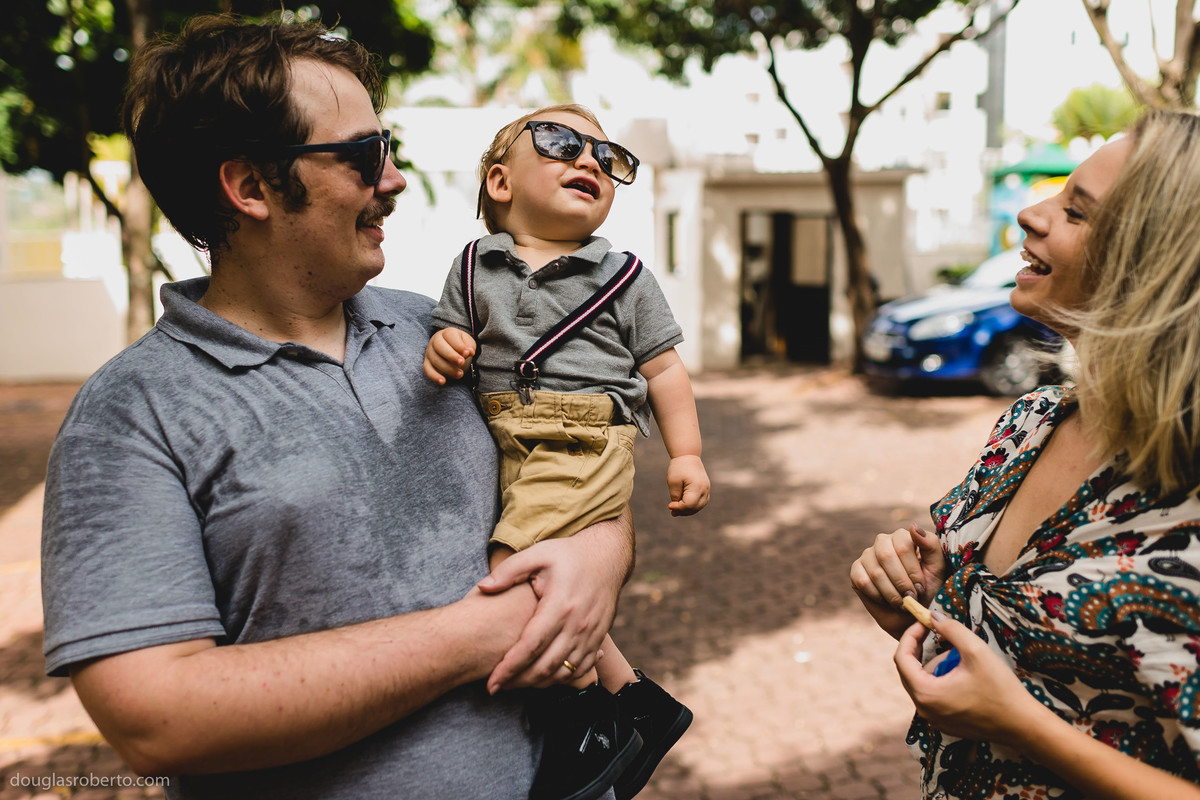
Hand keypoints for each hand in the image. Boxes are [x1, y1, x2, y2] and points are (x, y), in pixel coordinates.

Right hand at [423, 328, 476, 383]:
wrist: (452, 350)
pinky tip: (443, 382)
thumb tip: (469, 352)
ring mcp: (429, 352)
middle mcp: (435, 341)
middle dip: (451, 356)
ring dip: (447, 368)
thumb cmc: (461, 346)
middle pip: (440, 347)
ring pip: (435, 360)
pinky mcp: (426, 363)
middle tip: (462, 363)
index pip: (450, 336)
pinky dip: (434, 376)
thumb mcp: (468, 343)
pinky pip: (427, 370)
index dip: (459, 345)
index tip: (468, 353)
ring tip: (460, 374)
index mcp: (447, 333)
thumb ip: (469, 345)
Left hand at [476, 510, 630, 692]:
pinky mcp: (600, 637)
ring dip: (539, 683)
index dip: (510, 668)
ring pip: (565, 672)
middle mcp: (578, 624)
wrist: (608, 555)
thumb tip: (483, 588)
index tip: (492, 682)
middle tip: (498, 687)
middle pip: (546, 666)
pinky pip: (582, 668)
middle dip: (519, 682)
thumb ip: (508, 571)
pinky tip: (545, 678)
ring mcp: (592, 633)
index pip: (531, 646)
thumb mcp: (537, 554)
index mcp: (559, 605)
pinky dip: (563, 679)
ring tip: (516, 684)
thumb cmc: (568, 554)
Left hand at [667, 454, 709, 515]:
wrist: (688, 456)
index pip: (689, 504)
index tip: (669, 505)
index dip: (679, 508)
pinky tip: (682, 507)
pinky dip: (692, 506)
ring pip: (698, 507)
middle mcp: (705, 490)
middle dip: (682, 511)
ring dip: (687, 510)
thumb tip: (676, 508)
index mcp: (697, 486)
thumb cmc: (679, 467)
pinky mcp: (705, 490)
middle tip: (671, 511)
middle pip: (694, 507)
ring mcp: (707, 490)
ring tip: (675, 510)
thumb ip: (675, 496)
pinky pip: (700, 503)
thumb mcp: (673, 482)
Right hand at [850, 523, 946, 638]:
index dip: (912, 570)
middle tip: (910, 597)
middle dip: (901, 582)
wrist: (911, 613)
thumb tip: (912, 526)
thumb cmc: (927, 589)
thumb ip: (930, 545)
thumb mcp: (937, 568)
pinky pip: (863, 582)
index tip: (920, 587)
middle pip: (886, 557)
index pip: (902, 545)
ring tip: (902, 602)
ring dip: (892, 593)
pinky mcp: (856, 570)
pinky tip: (886, 600)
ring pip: (876, 572)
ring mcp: (867, 555)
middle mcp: (882, 541)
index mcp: (902, 537)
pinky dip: (878, 596)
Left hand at [894, 613, 1048, 745]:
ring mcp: (934, 719)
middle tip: (942, 635)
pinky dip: (943, 680)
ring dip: (938, 665)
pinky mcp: (946, 723)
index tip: (923, 622)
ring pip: (924, 682)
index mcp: (925, 693)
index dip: (910, 636)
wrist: (1023, 725)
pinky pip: (934, 695)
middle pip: (910, 671)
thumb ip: (950, 629)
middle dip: (924, 650)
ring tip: (963, 659)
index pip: (901, 658)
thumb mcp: (975, 650)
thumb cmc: (1000, 689)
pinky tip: (965, 675)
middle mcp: (924, 709)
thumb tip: (933, 615)